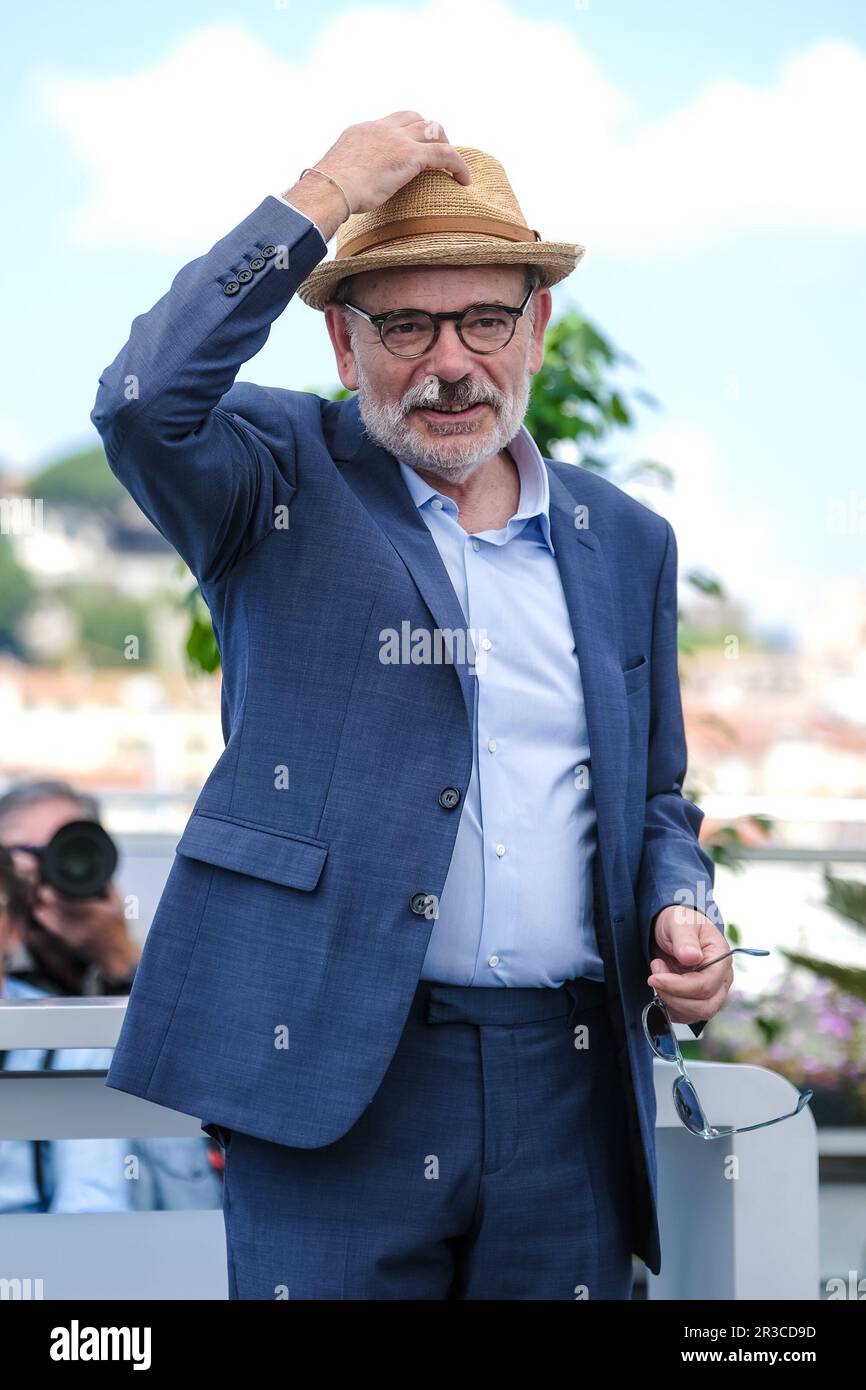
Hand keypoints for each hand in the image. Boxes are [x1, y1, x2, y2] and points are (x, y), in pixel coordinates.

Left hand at [28, 879, 139, 978]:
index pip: (72, 905)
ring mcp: (77, 936)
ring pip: (54, 923)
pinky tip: (41, 914)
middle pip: (59, 913)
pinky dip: (46, 922)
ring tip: (38, 903)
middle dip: (47, 903)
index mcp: (98, 914)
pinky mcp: (71, 943)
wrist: (116, 954)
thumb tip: (100, 874)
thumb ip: (110, 888)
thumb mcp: (118, 905)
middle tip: (40, 892)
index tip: (46, 889)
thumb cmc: (117, 928)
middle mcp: (85, 925)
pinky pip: (55, 931)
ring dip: (44, 912)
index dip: (56, 898)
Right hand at [313, 111, 472, 214]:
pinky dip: (458, 165)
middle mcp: (382, 129)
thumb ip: (347, 174)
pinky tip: (464, 180)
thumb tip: (341, 190)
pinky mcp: (410, 155)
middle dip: (429, 133)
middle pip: (415, 117)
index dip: (406, 131)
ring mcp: (397, 140)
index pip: (391, 122)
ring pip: (433, 130)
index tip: (412, 147)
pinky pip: (445, 154)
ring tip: (451, 167)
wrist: (330, 188)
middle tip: (436, 155)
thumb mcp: (336, 175)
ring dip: (445, 146)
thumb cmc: (327, 191)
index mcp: (363, 130)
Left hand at [648, 904, 732, 1026]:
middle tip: (654, 975)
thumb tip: (692, 957)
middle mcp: (722, 979)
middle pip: (705, 1006)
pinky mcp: (700, 1000)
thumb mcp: (679, 922)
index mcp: (721, 958)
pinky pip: (688, 1016)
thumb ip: (685, 939)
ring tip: (658, 977)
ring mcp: (714, 992)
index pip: (706, 985)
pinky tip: (662, 988)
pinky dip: (671, 1008)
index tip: (654, 976)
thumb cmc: (680, 923)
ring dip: (671, 1001)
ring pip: (697, 1014)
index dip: (678, 986)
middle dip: (673, 996)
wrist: (674, 929)